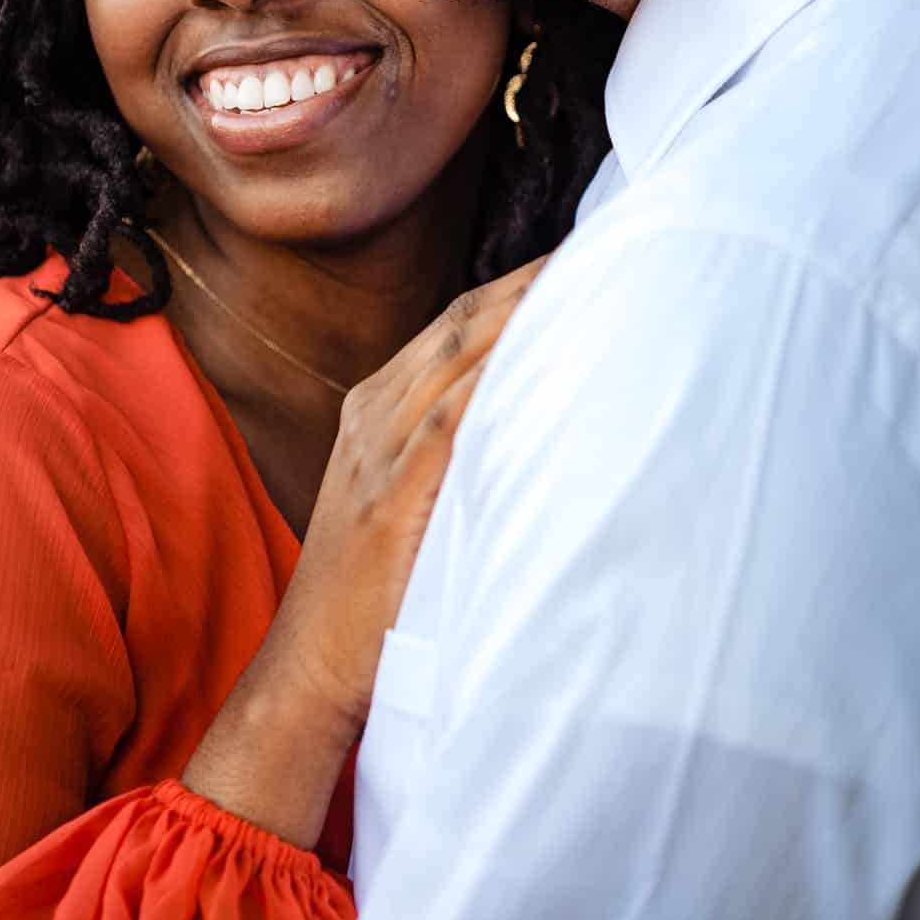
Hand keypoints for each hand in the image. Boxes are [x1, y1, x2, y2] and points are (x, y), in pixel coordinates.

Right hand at [183, 258, 545, 847]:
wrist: (310, 669)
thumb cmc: (370, 596)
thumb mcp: (401, 500)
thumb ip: (451, 451)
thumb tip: (531, 421)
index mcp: (373, 406)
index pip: (454, 324)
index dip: (517, 286)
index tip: (580, 258)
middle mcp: (374, 413)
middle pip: (462, 323)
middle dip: (532, 282)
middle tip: (608, 250)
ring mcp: (380, 450)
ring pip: (460, 356)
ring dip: (527, 314)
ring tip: (596, 281)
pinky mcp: (395, 494)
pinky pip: (454, 418)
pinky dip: (500, 377)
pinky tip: (548, 353)